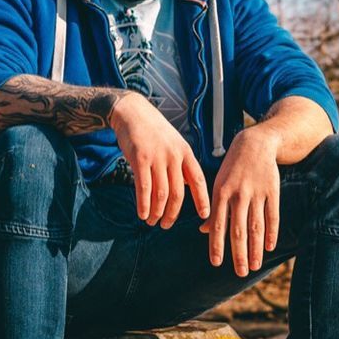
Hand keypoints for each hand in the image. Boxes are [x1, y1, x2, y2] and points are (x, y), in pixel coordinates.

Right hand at [109, 93, 210, 227]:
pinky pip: (143, 188)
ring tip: (152, 221)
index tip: (205, 216)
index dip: (203, 200)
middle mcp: (174, 156)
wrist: (133, 112)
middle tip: (166, 225)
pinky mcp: (140, 158)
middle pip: (178, 194)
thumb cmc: (153, 131)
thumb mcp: (174, 143)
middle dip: (173, 214)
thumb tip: (187, 187)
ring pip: (161, 194)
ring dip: (157, 212)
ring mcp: (157, 157)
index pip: (199, 180)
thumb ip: (180, 164)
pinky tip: (142, 214)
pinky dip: (144, 205)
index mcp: (185, 152)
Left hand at [199, 127, 280, 276]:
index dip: (217, 245)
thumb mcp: (218, 182)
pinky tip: (270, 247)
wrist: (256, 143)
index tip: (216, 263)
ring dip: (256, 248)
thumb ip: (214, 207)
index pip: (218, 224)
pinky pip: (273, 216)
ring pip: (256, 226)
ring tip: (255, 266)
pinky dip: (272, 232)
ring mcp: (256, 193)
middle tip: (240, 273)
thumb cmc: (233, 167)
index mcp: (221, 192)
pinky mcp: (272, 191)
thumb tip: (204, 231)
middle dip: (239, 253)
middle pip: (238, 229)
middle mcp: (238, 194)